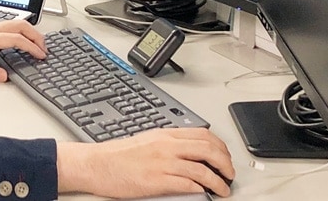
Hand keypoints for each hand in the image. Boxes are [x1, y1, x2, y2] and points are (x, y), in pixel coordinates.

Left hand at [0, 19, 46, 81]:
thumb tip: (5, 77)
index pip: (16, 39)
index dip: (31, 47)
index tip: (40, 55)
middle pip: (21, 25)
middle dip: (36, 35)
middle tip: (45, 48)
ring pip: (16, 23)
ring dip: (30, 32)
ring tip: (38, 45)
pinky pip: (10, 25)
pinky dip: (22, 31)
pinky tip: (23, 41)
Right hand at [57, 127, 234, 197]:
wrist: (97, 164)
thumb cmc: (118, 155)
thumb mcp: (147, 140)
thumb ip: (168, 143)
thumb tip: (188, 151)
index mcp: (165, 135)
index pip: (204, 134)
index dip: (221, 147)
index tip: (225, 157)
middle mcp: (167, 146)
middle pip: (208, 149)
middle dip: (225, 163)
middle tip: (230, 174)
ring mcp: (163, 162)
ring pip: (203, 168)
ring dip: (218, 181)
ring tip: (223, 189)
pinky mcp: (158, 180)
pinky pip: (188, 184)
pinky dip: (201, 189)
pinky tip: (205, 193)